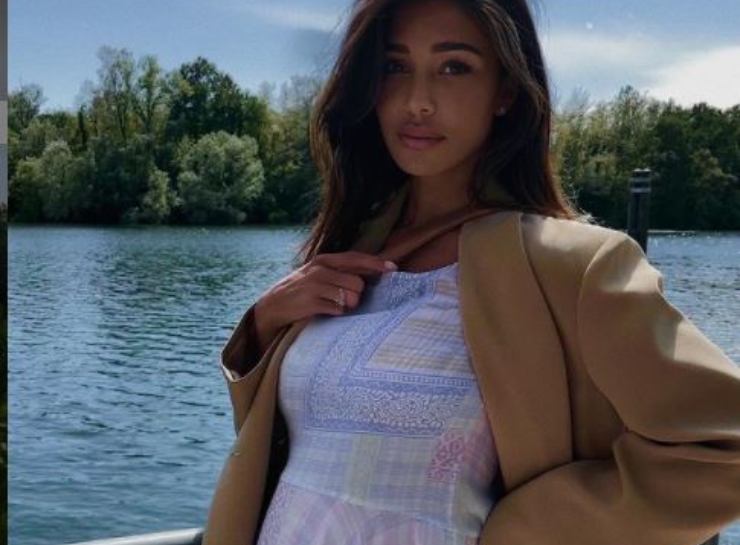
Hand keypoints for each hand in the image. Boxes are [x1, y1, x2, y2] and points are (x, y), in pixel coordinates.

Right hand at [253, 251, 397, 346]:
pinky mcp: (309, 302)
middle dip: (357, 295)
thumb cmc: (303, 291)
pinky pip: (337, 309)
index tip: (393, 268)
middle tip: (347, 301)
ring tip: (335, 306)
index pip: (355, 258)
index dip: (375, 263)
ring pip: (349, 297)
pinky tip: (326, 312)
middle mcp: (320, 269)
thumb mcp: (319, 275)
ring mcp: (313, 285)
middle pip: (357, 282)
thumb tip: (371, 275)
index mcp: (324, 260)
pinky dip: (336, 313)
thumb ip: (342, 273)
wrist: (272, 306)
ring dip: (347, 305)